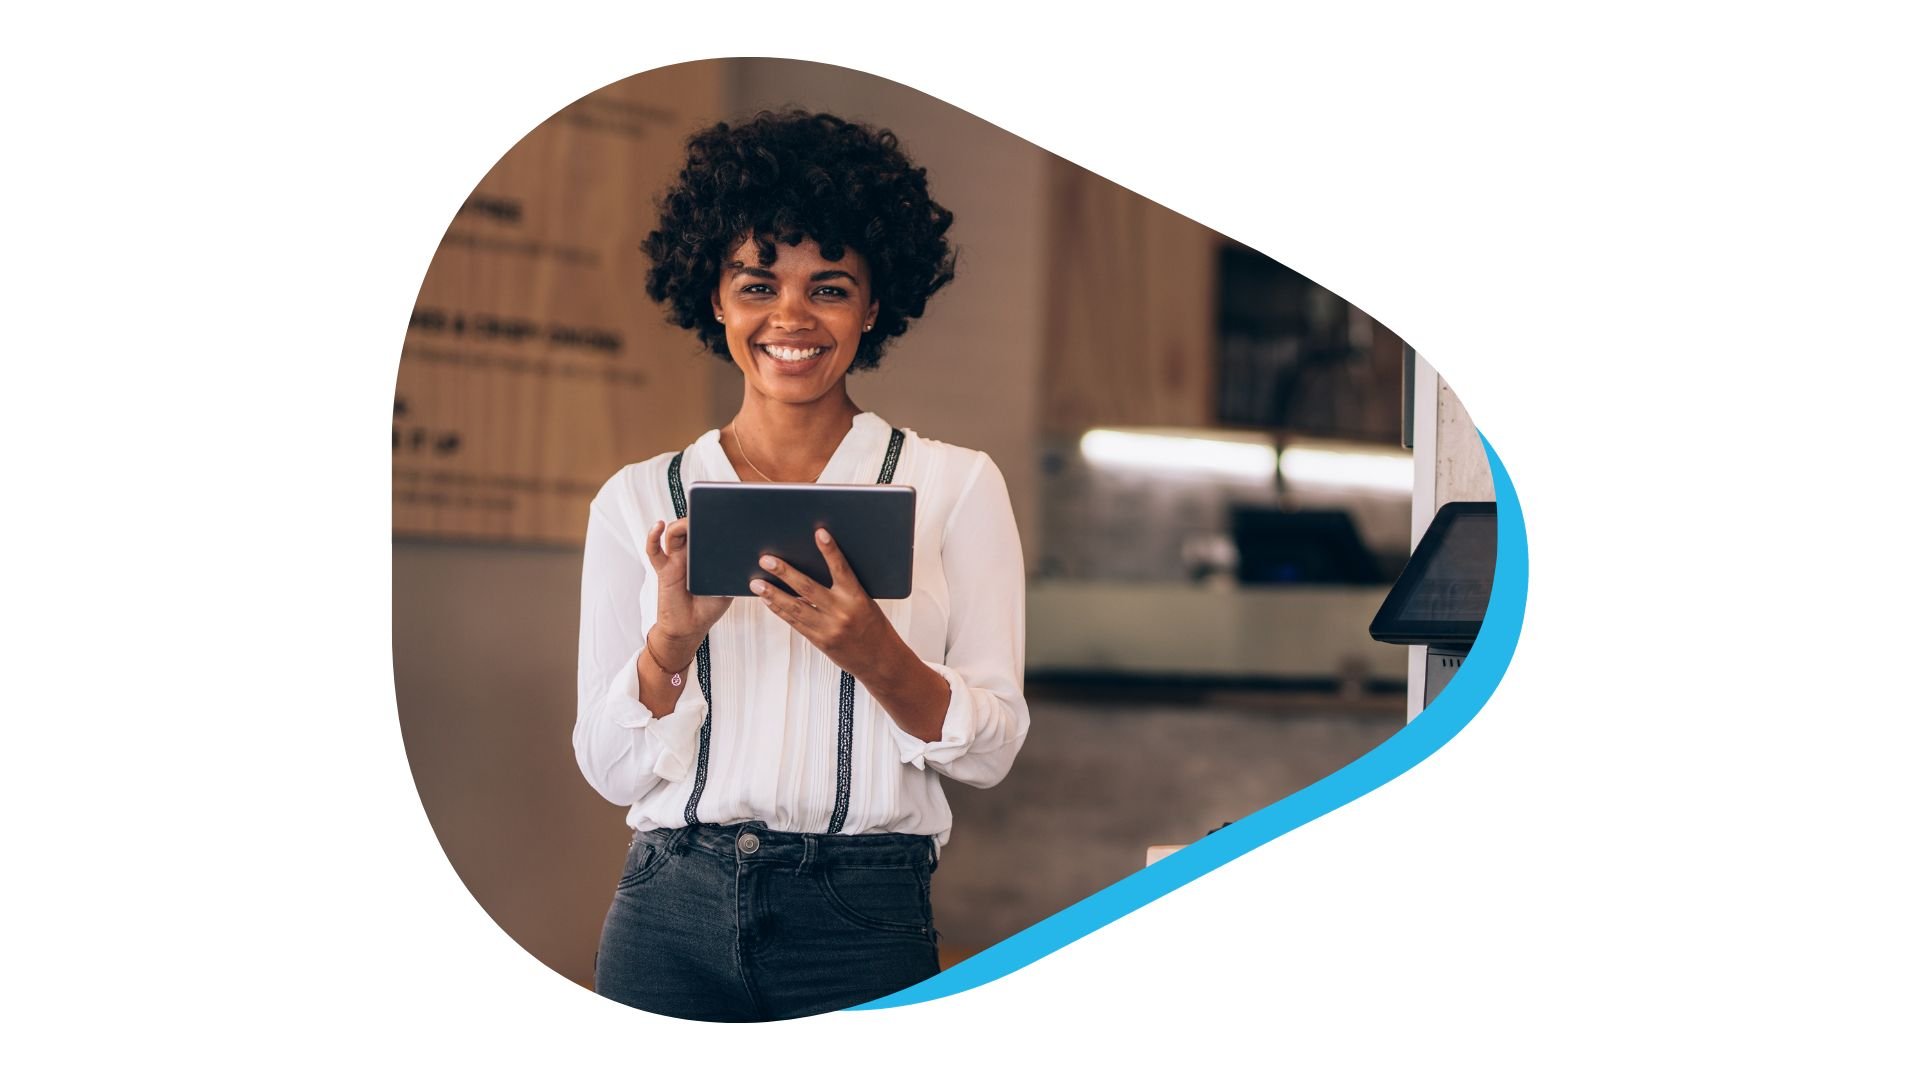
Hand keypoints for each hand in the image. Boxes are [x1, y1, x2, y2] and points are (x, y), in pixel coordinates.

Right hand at [646, 518, 731, 655]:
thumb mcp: (728, 587)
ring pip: (674, 533)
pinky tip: (657, 526)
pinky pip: (654, 551)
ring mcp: (676, 558)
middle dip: (698, 515)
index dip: (715, 516)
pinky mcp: (664, 568)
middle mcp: (691, 552)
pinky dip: (653, 537)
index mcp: (708, 553)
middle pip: (691, 525)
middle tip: (708, 508)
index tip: (726, 507)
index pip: (709, 529)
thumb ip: (732, 572)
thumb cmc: (709, 606)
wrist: (690, 627)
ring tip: (689, 521)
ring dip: (680, 524)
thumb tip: (743, 556)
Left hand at [751, 528, 896, 679]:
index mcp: (857, 598)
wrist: (880, 660)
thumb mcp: (865, 602)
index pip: (841, 569)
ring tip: (757, 583)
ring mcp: (829, 628)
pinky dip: (779, 610)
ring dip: (773, 594)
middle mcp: (841, 612)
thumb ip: (844, 588)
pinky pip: (795, 623)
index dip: (830, 551)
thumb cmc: (873, 626)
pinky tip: (768, 600)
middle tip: (766, 560)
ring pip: (795, 607)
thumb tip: (814, 570)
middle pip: (808, 588)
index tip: (819, 533)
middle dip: (785, 573)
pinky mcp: (820, 641)